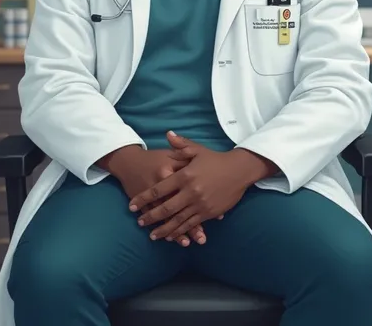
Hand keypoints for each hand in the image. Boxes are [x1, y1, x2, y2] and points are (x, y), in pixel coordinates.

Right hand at [106, 144, 206, 246]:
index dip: (201, 202)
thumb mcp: (173, 154)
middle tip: (201, 238)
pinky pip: (155, 219)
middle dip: (190, 224)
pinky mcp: (143, 204)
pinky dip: (161, 227)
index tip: (214, 216)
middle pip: (178, 208)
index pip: (188, 189)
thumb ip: (189, 158)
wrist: (129, 161)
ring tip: (186, 243)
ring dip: (175, 231)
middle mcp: (161, 185)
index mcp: (170, 171)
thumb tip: (208, 175)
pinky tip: (168, 238)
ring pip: (166, 217)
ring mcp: (150, 197)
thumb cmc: (156, 157)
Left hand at [128, 132, 256, 241]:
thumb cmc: (216, 159)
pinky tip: (172, 237)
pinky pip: (191, 225)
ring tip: (152, 235)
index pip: (159, 189)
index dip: (143, 199)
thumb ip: (180, 145)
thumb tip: (168, 134)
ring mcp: (200, 204)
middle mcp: (190, 192)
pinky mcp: (208, 213)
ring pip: (177, 220)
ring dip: (163, 229)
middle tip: (140, 223)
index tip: (132, 206)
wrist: (239, 170)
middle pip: (165, 208)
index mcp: (184, 176)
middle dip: (151, 217)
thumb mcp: (197, 150)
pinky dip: (180, 232)